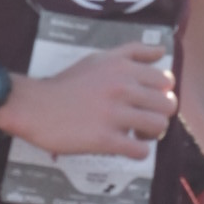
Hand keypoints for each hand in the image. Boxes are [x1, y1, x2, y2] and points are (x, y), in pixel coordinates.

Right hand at [0, 41, 175, 159]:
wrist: (35, 106)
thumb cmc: (67, 83)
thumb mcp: (98, 58)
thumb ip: (132, 52)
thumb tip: (161, 51)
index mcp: (122, 67)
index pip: (166, 80)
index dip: (162, 92)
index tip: (148, 100)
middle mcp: (121, 87)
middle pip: (168, 104)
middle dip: (160, 114)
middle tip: (144, 119)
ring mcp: (113, 114)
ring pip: (158, 126)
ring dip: (152, 134)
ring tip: (137, 134)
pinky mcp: (104, 139)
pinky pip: (140, 150)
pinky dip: (139, 152)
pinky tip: (127, 147)